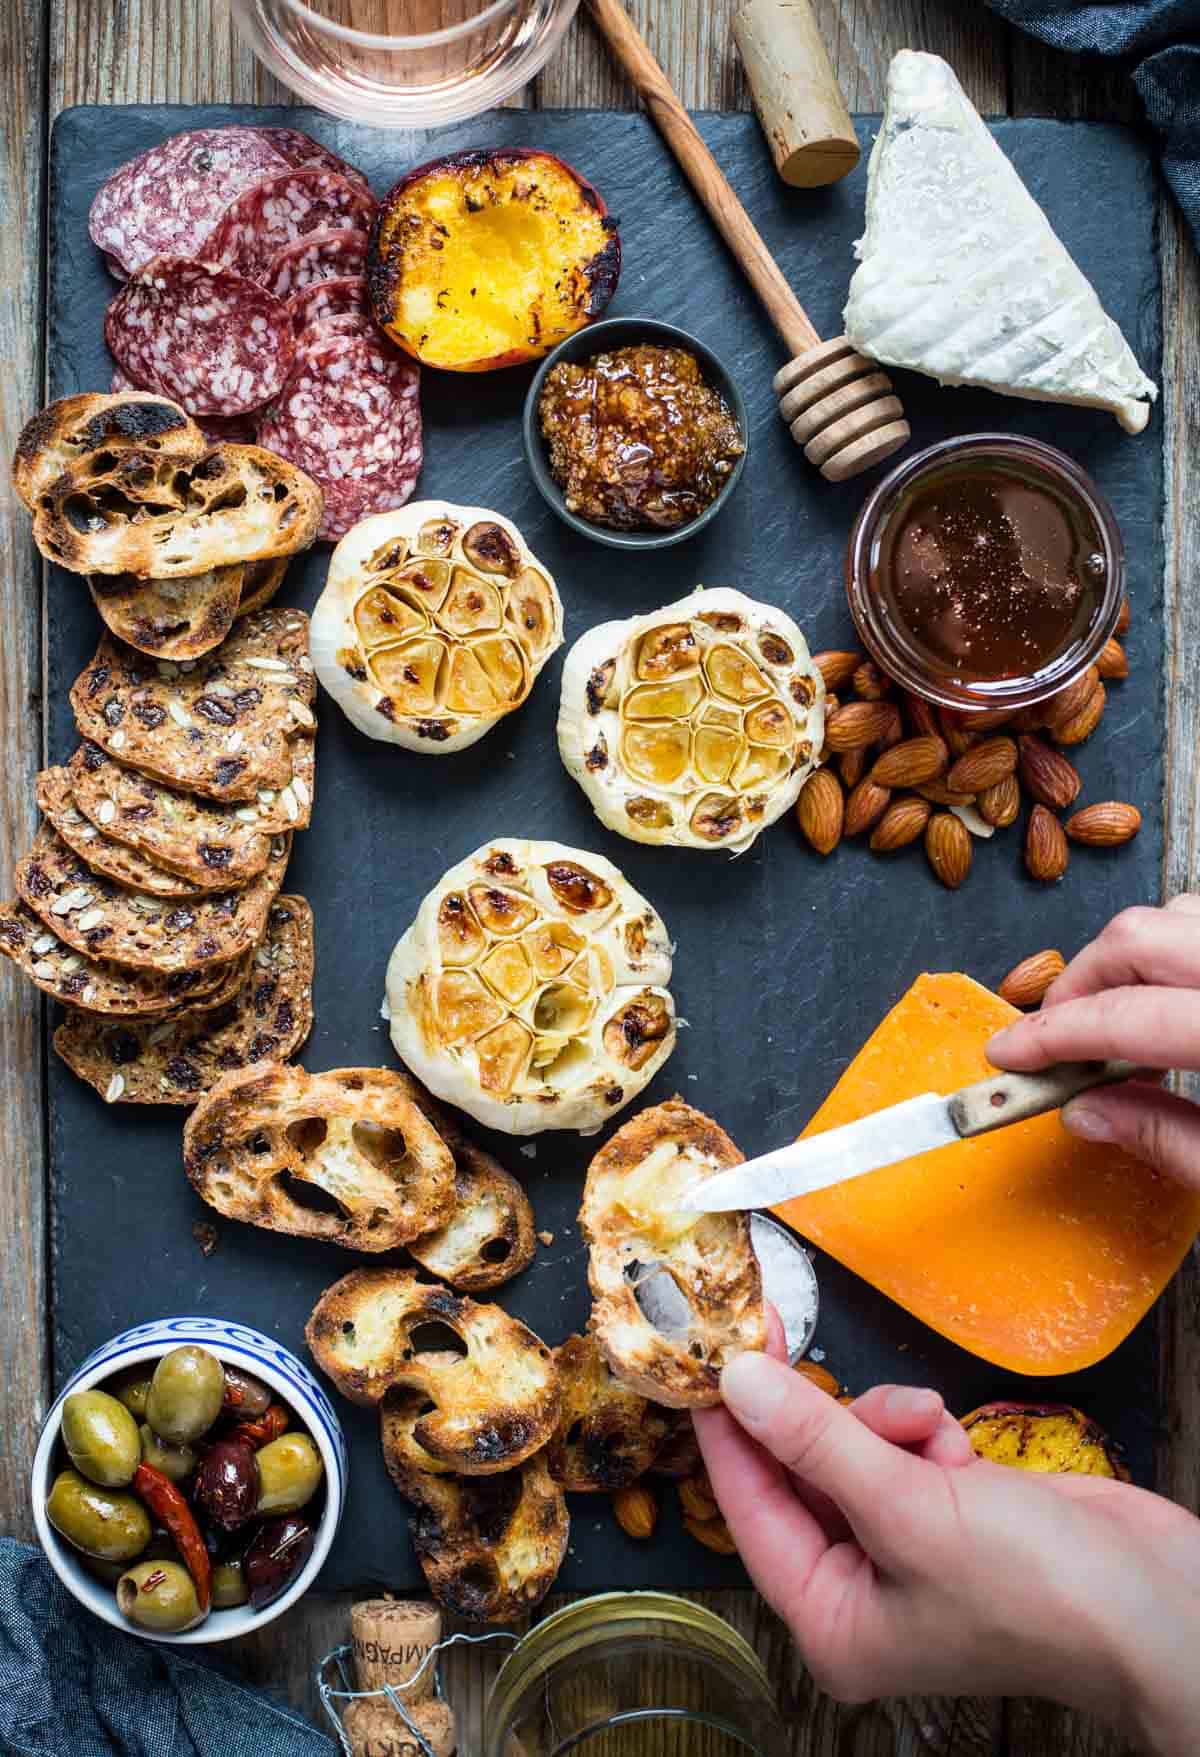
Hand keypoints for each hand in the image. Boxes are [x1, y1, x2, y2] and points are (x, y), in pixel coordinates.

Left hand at [695, 1353, 1199, 1753]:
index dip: (725, 1430)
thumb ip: (815, 1438)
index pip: (748, 1508)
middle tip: (780, 1332)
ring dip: (885, 1422)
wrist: (1155, 1600)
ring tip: (926, 1428)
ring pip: (853, 1447)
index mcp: (831, 1620)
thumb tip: (739, 1383)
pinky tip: (959, 1447)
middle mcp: (859, 1590)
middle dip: (814, 1414)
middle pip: (799, 1471)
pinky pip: (903, 1446)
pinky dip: (924, 1432)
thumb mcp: (905, 1506)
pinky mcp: (948, 1510)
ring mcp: (905, 1547)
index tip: (705, 1358)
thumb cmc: (1037, 1588)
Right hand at [987, 896, 1199, 1184]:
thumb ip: (1169, 1140)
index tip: (1008, 1057)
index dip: (1051, 1037)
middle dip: (1077, 985)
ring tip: (1117, 1019)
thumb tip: (1087, 1113)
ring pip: (1174, 914)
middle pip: (1135, 939)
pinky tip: (1172, 1002)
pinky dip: (1174, 950)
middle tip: (1053, 1040)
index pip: (1122, 1016)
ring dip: (1128, 959)